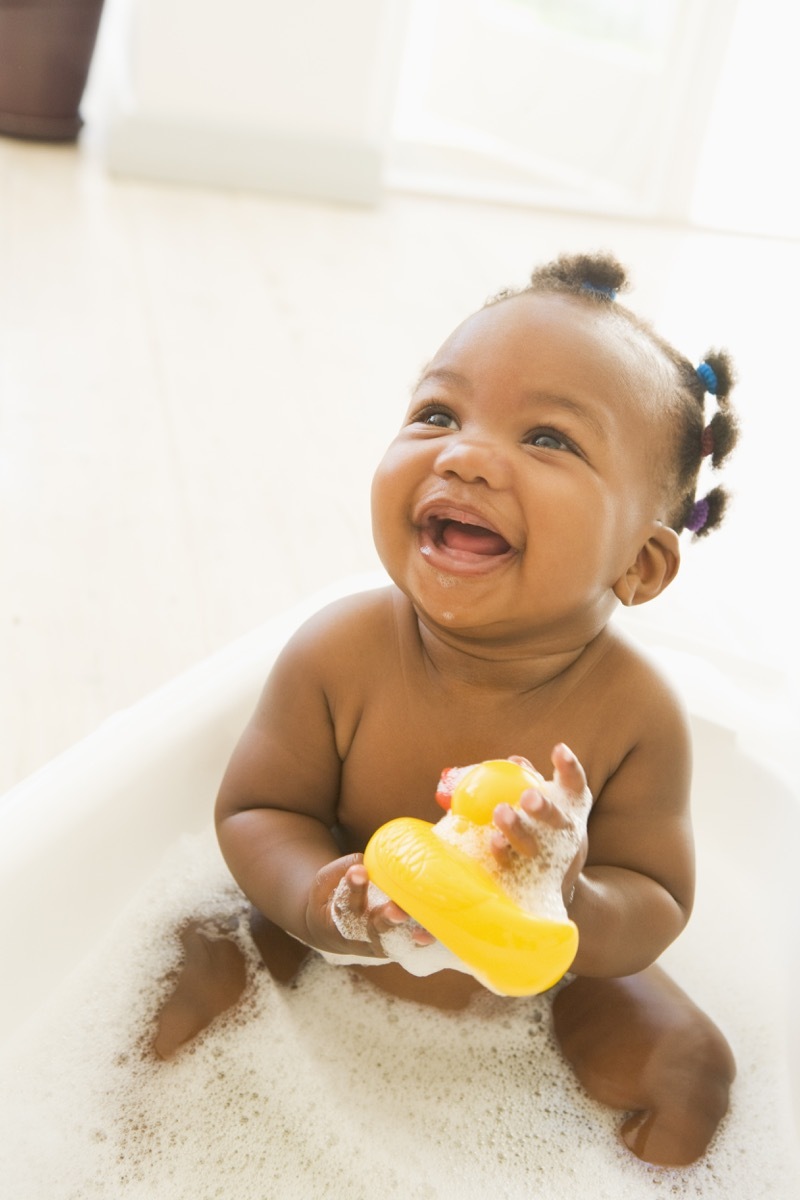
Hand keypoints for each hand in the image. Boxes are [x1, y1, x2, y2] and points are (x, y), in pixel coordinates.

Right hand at [306, 855, 434, 956]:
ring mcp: (378, 944)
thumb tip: (374, 856)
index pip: (346, 902)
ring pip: (394, 941)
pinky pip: (409, 945)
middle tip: (397, 910)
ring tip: (421, 928)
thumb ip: (347, 867)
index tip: (359, 870)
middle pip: (374, 929)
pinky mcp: (394, 945)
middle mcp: (359, 937)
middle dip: (386, 919)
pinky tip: (430, 934)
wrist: (332, 928)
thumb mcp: (327, 880)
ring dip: (408, 933)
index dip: (354, 887)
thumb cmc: (330, 896)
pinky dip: (419, 941)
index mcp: (337, 919)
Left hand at [490, 745, 589, 906]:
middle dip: (543, 808)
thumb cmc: (545, 830)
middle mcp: (564, 834)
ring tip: (500, 813)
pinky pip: (512, 865)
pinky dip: (502, 853)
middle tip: (528, 797)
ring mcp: (549, 859)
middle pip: (557, 819)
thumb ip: (529, 781)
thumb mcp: (547, 806)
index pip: (575, 785)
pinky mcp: (530, 878)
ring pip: (532, 845)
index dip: (569, 768)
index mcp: (571, 810)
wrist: (556, 884)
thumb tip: (512, 760)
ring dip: (516, 830)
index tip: (558, 750)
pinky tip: (492, 841)